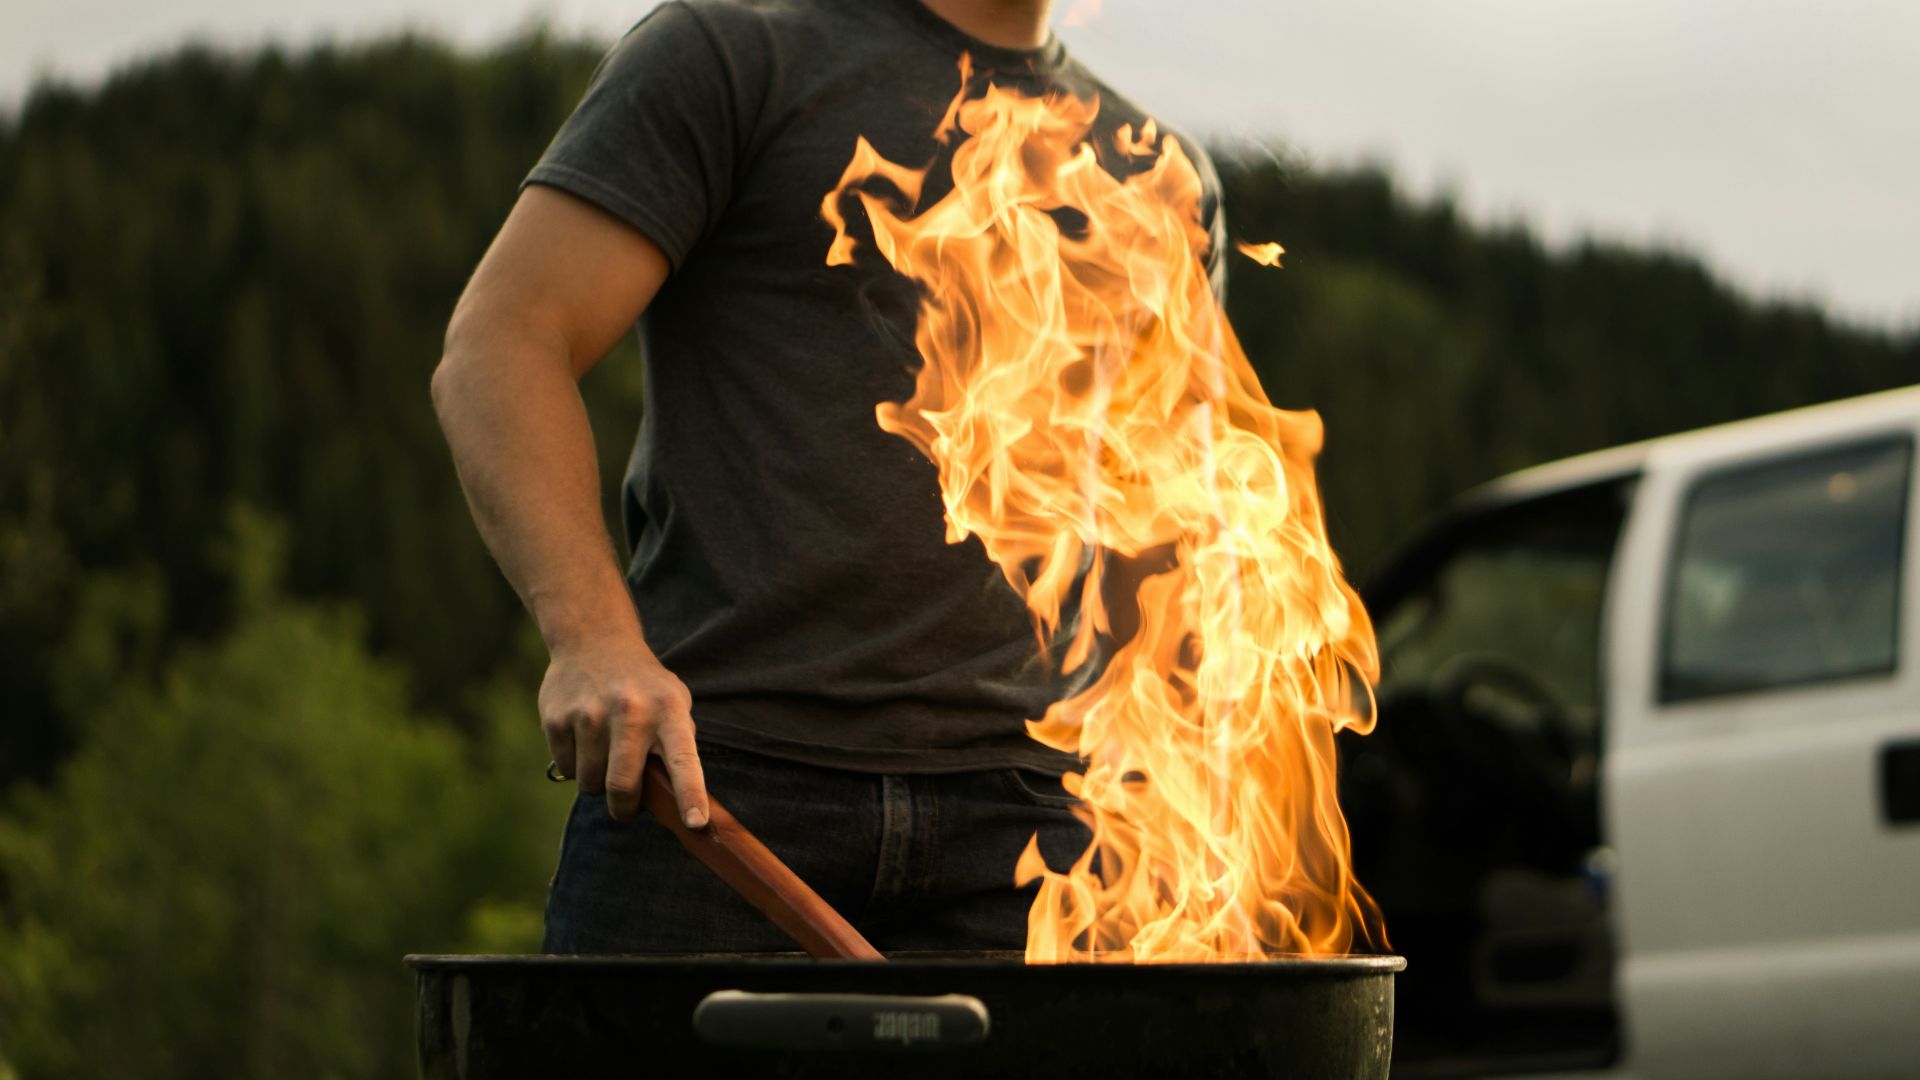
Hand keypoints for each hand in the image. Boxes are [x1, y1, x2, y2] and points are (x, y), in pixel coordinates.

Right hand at [539, 632, 708, 827]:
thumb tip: (679, 803)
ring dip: (597, 782)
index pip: (684, 760)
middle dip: (624, 807)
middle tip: (626, 807)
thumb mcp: (673, 704)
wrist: (595, 640)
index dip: (691, 795)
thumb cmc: (644, 687)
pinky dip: (576, 765)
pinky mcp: (557, 718)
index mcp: (668, 711)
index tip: (696, 824)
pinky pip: (566, 769)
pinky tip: (583, 736)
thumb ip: (677, 747)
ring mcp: (589, 713)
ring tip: (604, 753)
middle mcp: (630, 711)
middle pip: (622, 786)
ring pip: (589, 784)